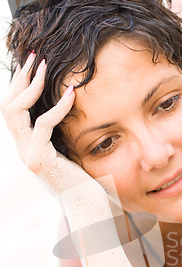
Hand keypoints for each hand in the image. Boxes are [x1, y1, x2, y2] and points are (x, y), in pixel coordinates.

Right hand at [1, 52, 107, 214]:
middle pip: (8, 106)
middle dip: (20, 79)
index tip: (33, 66)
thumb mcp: (70, 153)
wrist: (88, 209)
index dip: (20, 86)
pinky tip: (72, 94)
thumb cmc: (86, 183)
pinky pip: (44, 124)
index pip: (13, 111)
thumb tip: (68, 108)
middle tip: (34, 57)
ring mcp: (27, 156)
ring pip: (15, 111)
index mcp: (27, 148)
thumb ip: (61, 135)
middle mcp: (22, 151)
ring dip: (31, 85)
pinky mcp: (39, 160)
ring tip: (45, 65)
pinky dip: (58, 106)